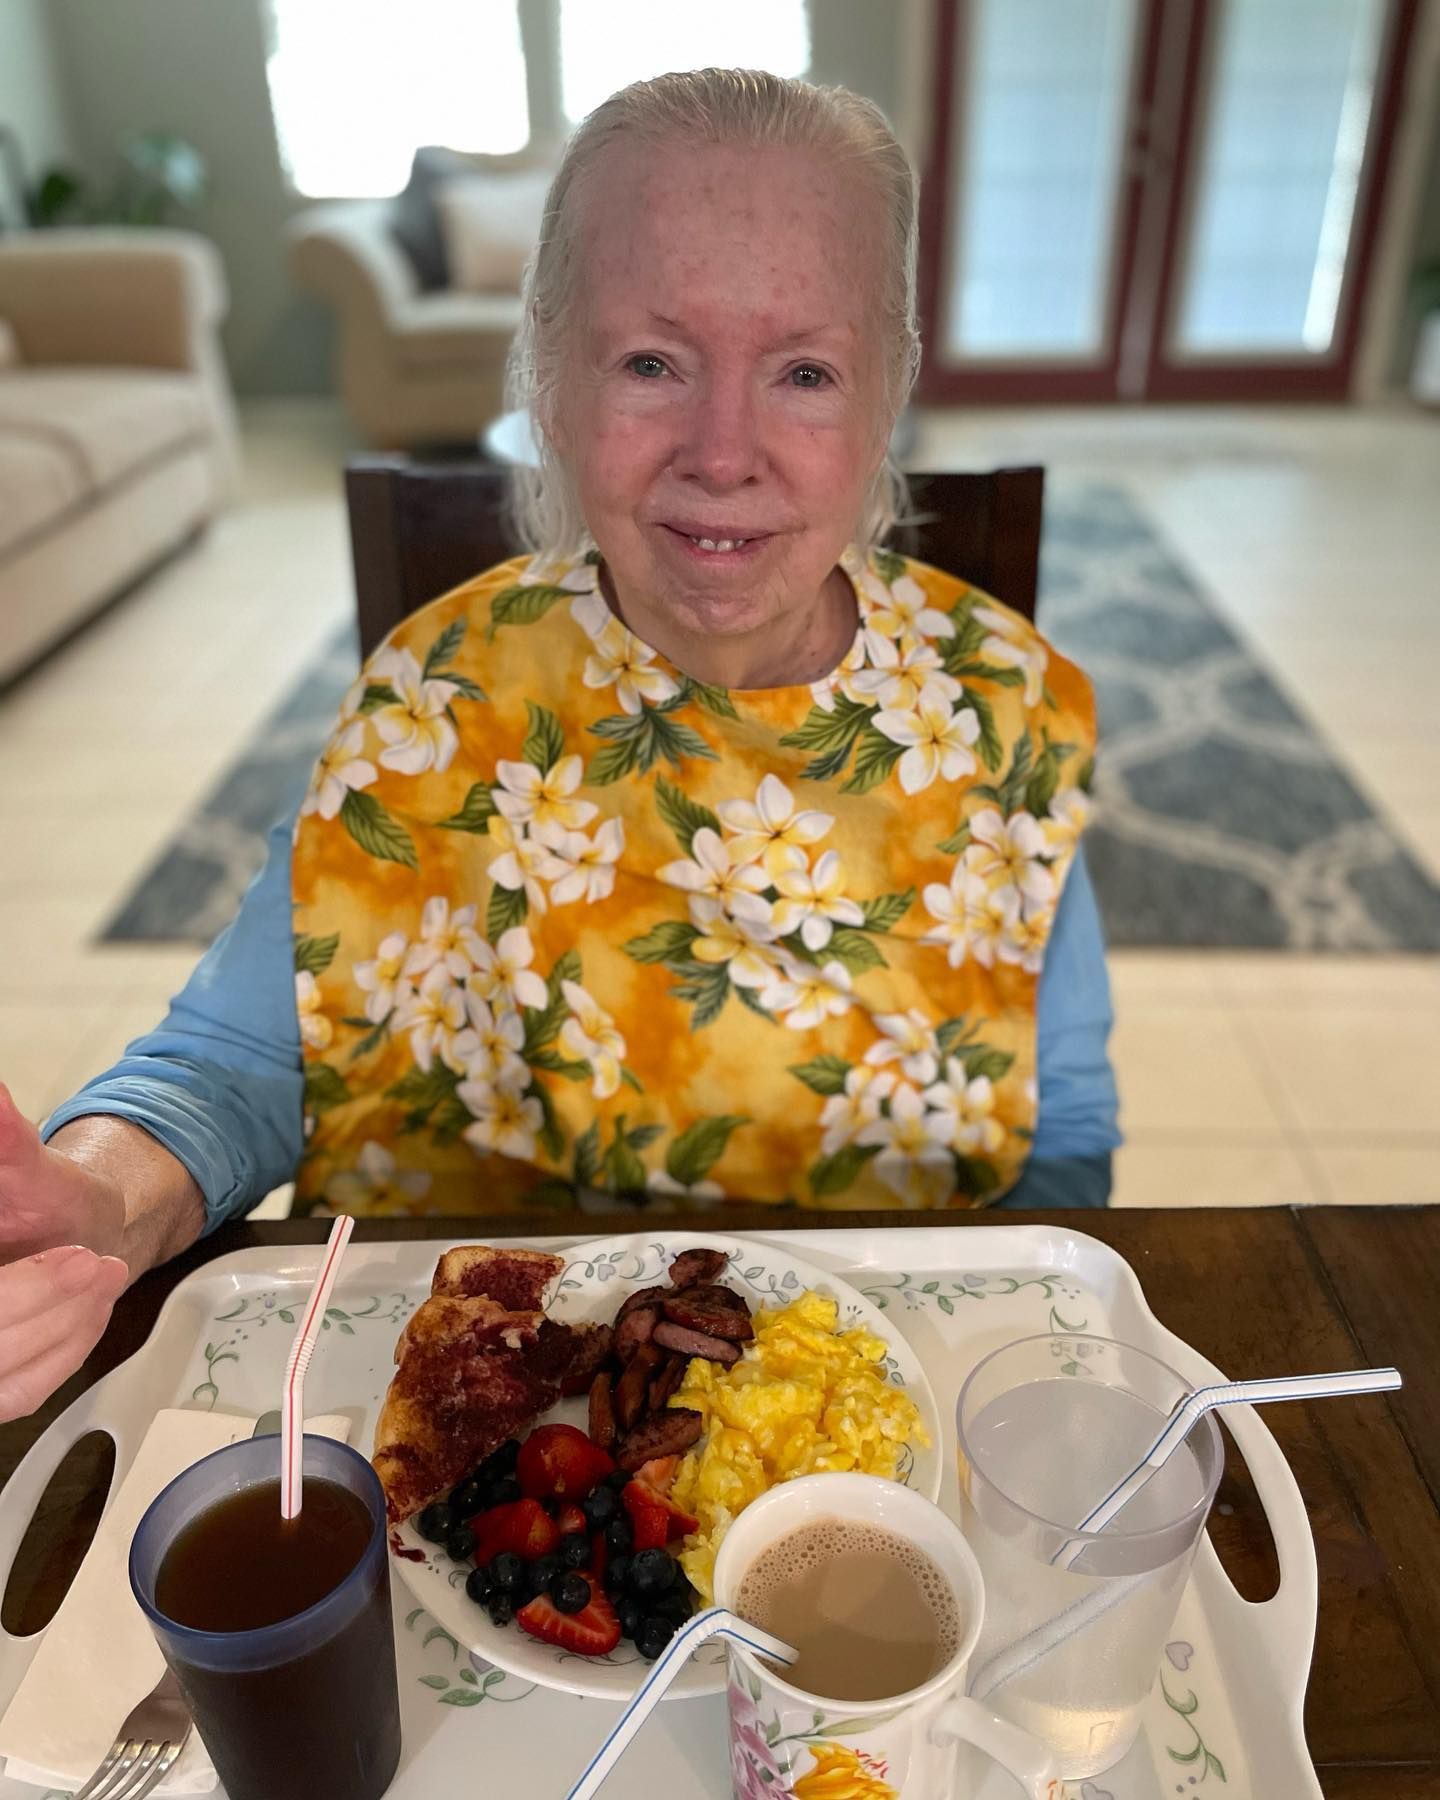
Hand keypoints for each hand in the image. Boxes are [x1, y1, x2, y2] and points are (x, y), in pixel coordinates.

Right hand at [0, 1083, 130, 1420]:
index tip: (79, 1258)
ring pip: (3, 1378)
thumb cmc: (42, 1200)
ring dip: (63, 1326)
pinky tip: (88, 1308)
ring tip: (101, 1277)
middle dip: (43, 1302)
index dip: (25, 1287)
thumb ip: (8, 1139)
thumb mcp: (26, 1163)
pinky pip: (20, 1391)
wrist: (73, 1228)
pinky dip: (66, 1349)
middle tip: (98, 1265)